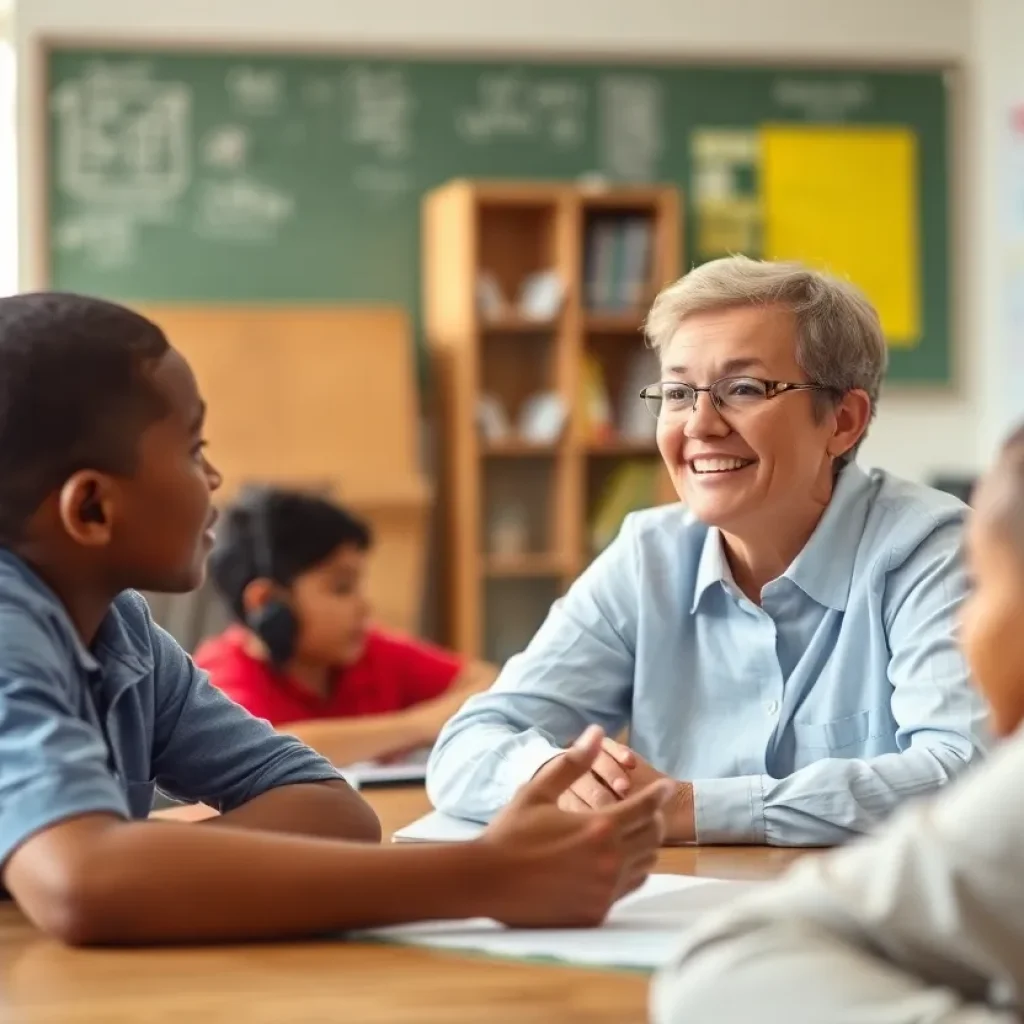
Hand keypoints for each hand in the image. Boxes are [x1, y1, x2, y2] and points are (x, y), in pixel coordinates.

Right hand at [480, 725, 673, 927]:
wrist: (487, 882)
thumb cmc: (511, 833)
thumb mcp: (538, 791)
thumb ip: (572, 763)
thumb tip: (596, 732)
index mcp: (599, 827)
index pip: (646, 808)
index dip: (659, 795)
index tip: (668, 787)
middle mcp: (609, 861)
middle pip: (653, 837)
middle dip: (654, 819)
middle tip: (646, 810)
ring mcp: (605, 890)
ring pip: (646, 865)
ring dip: (644, 846)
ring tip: (630, 834)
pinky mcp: (597, 911)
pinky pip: (628, 888)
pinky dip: (629, 872)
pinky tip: (613, 861)